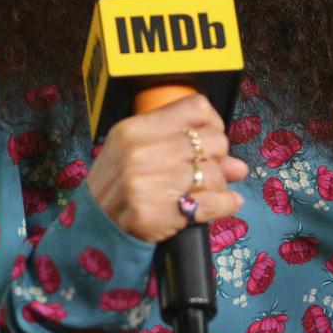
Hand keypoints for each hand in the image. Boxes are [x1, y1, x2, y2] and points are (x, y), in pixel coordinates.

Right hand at [87, 92, 248, 243]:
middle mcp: (142, 153)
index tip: (208, 138)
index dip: (212, 122)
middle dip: (218, 158)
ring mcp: (151, 184)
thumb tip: (237, 164)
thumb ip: (182, 147)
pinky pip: (213, 203)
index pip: (195, 108)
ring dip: (218, 184)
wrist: (94, 225)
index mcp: (134, 130)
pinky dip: (225, 204)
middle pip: (212, 141)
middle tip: (205, 169)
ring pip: (214, 174)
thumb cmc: (117, 184)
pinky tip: (223, 204)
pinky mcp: (161, 213)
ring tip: (204, 189)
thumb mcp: (134, 151)